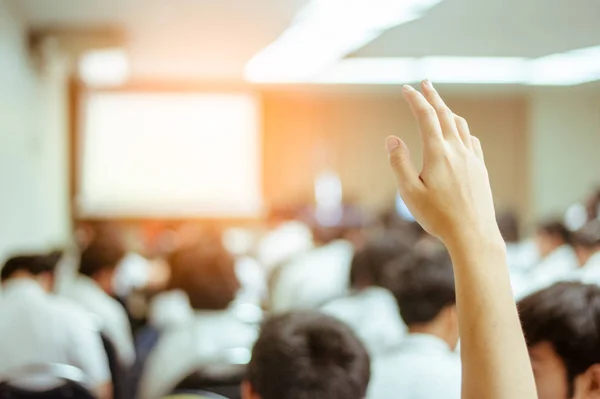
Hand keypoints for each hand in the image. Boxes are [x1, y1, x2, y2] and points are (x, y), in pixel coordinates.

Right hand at [386, 80, 499, 246]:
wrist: (473, 234)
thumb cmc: (438, 217)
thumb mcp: (409, 193)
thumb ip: (399, 163)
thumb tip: (392, 138)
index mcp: (438, 153)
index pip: (425, 116)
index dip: (415, 99)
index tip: (406, 88)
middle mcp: (457, 150)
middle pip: (444, 114)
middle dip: (433, 96)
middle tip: (425, 83)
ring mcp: (472, 159)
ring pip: (460, 125)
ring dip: (447, 111)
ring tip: (439, 106)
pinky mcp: (480, 169)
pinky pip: (471, 140)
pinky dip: (461, 130)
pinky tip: (459, 134)